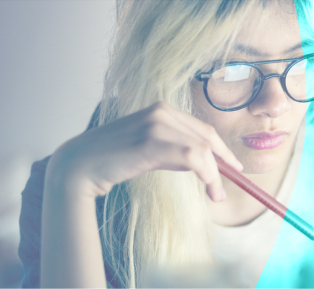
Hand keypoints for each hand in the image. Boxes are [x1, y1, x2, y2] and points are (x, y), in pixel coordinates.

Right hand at [48, 101, 242, 201]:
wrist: (80, 165)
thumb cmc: (114, 159)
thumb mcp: (150, 149)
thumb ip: (175, 150)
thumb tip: (205, 164)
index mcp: (162, 109)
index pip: (203, 129)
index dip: (222, 148)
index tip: (234, 166)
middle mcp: (161, 111)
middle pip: (207, 137)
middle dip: (224, 162)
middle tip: (231, 184)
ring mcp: (156, 124)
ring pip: (202, 149)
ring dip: (215, 175)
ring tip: (216, 195)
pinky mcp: (151, 141)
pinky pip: (193, 157)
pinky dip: (207, 175)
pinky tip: (209, 189)